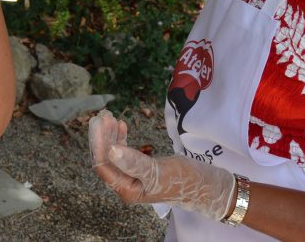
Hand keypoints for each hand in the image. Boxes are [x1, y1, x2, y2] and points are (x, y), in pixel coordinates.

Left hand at [89, 109, 235, 220]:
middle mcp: (126, 185)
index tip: (98, 121)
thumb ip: (134, 162)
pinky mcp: (140, 168)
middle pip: (106, 158)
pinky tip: (121, 125)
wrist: (206, 185)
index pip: (103, 165)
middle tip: (103, 114)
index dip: (98, 143)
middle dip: (102, 136)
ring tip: (111, 116)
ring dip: (110, 135)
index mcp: (127, 190)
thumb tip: (111, 151)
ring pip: (114, 153)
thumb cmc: (184, 179)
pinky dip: (121, 138)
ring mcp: (132, 176)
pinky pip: (124, 152)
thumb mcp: (158, 170)